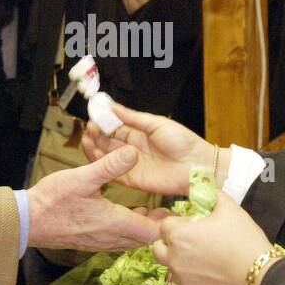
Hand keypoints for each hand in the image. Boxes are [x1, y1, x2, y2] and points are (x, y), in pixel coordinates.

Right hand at [26, 146, 160, 250]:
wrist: (27, 222)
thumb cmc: (53, 200)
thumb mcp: (83, 177)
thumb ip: (109, 166)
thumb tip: (133, 152)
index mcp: (114, 222)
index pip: (151, 232)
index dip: (166, 225)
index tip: (175, 213)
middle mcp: (111, 237)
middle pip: (144, 239)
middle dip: (157, 227)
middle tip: (165, 212)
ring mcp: (100, 242)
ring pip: (130, 241)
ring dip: (141, 229)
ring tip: (148, 213)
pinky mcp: (90, 242)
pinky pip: (117, 241)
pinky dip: (126, 231)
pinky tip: (122, 217)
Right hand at [81, 101, 215, 196]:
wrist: (197, 166)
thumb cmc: (183, 142)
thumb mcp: (156, 124)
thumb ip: (132, 117)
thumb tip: (111, 105)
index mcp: (139, 134)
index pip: (115, 127)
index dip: (103, 122)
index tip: (92, 116)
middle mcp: (132, 149)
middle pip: (108, 141)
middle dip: (97, 134)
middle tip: (88, 128)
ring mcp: (131, 164)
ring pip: (107, 156)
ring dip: (95, 147)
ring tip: (87, 138)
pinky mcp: (132, 179)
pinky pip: (113, 172)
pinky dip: (102, 164)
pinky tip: (94, 154)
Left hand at [153, 195, 271, 284]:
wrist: (260, 277)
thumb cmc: (243, 239)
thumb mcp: (230, 209)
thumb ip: (212, 195)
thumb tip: (204, 187)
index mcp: (178, 236)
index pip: (164, 225)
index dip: (178, 222)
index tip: (193, 224)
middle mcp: (174, 259)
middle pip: (158, 248)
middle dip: (169, 243)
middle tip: (191, 240)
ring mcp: (183, 280)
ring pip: (170, 268)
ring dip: (178, 261)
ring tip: (202, 258)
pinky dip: (193, 278)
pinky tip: (212, 274)